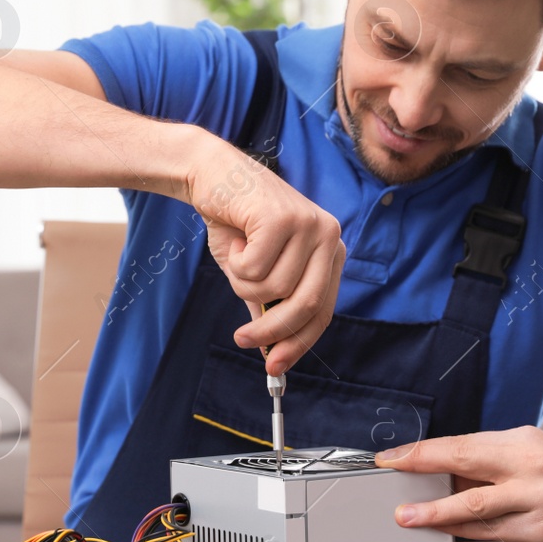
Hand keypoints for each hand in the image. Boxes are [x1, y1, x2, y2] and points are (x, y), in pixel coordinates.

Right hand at [182, 133, 345, 374]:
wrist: (211, 175)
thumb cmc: (236, 223)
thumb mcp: (257, 271)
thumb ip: (270, 306)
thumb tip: (273, 355)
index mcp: (331, 251)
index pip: (324, 311)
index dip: (298, 343)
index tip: (274, 367)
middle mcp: (329, 236)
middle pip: (306, 305)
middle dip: (270, 330)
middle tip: (241, 338)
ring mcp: (309, 224)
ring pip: (273, 288)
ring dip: (243, 283)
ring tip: (237, 255)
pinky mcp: (282, 217)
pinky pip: (254, 269)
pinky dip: (235, 263)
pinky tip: (235, 238)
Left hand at [374, 426, 542, 541]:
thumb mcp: (542, 457)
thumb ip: (500, 465)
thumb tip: (450, 476)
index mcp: (525, 441)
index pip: (463, 441)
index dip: (423, 449)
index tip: (393, 455)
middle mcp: (529, 464)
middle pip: (463, 460)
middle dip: (419, 465)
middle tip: (389, 472)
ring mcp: (537, 497)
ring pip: (474, 502)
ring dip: (435, 510)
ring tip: (407, 516)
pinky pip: (495, 532)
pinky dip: (466, 532)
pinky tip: (447, 533)